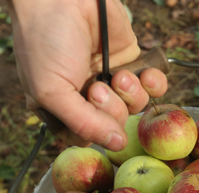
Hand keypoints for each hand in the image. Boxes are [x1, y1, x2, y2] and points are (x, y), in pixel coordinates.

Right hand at [7, 0, 167, 150]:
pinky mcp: (131, 60)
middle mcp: (87, 97)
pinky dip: (154, 84)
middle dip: (110, 109)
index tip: (86, 111)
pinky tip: (145, 75)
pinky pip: (153, 86)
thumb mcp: (52, 91)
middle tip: (96, 87)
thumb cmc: (44, 42)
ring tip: (117, 75)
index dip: (93, 132)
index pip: (87, 139)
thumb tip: (116, 145)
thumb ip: (83, 123)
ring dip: (130, 95)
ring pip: (134, 108)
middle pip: (114, 126)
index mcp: (61, 108)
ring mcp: (110, 79)